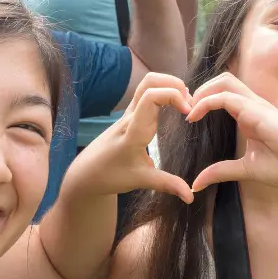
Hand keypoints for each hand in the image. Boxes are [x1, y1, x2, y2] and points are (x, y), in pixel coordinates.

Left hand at [69, 73, 193, 203]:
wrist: (86, 173)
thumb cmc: (110, 176)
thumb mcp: (141, 181)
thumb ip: (167, 185)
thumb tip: (191, 196)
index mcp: (134, 130)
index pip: (151, 97)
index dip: (173, 97)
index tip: (188, 112)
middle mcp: (130, 116)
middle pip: (150, 82)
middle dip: (174, 84)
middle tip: (191, 103)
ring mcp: (128, 113)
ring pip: (147, 84)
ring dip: (168, 86)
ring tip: (185, 103)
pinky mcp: (129, 115)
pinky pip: (146, 94)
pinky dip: (163, 92)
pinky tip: (175, 106)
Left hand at [187, 73, 277, 192]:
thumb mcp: (247, 170)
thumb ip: (221, 171)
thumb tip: (196, 182)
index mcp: (250, 116)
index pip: (223, 95)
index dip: (202, 100)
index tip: (187, 117)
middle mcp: (253, 106)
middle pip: (222, 81)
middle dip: (199, 90)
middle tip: (183, 108)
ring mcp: (256, 105)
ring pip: (224, 82)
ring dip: (201, 91)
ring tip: (187, 109)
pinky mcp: (258, 110)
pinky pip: (226, 97)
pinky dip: (206, 102)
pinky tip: (194, 116)